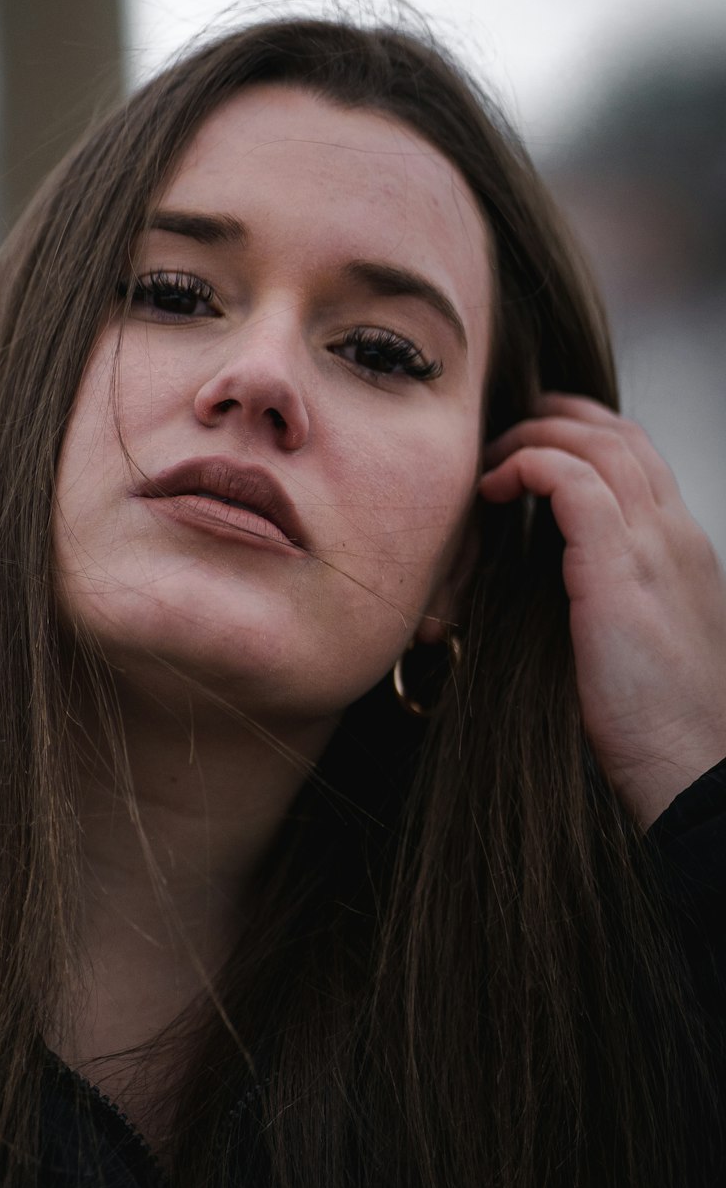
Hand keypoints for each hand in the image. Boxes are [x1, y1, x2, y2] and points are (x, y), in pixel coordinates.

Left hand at [479, 392, 725, 830]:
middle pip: (621, 434)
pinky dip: (529, 465)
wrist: (696, 770)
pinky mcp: (620, 568)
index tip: (538, 440)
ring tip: (492, 461)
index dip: (587, 435)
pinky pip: (572, 479)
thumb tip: (561, 589)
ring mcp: (654, 546)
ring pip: (599, 444)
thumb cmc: (661, 726)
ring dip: (535, 437)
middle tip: (506, 432)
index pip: (642, 458)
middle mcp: (676, 536)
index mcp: (685, 550)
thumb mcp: (640, 642)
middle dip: (558, 417)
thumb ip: (612, 599)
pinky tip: (495, 487)